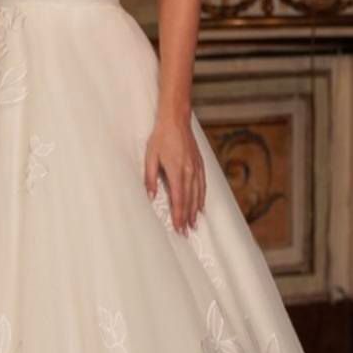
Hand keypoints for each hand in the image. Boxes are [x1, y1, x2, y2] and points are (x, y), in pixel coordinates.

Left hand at [144, 113, 205, 233]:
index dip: (179, 214)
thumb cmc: (161, 137)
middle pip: (190, 200)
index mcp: (176, 171)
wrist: (176, 120)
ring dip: (196, 210)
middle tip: (187, 231)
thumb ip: (150, 178)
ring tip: (194, 223)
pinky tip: (201, 205)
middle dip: (188, 217)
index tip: (178, 227)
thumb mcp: (150, 157)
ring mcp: (197, 168)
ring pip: (198, 194)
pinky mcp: (200, 164)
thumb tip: (150, 196)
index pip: (178, 199)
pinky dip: (202, 197)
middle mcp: (189, 172)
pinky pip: (202, 185)